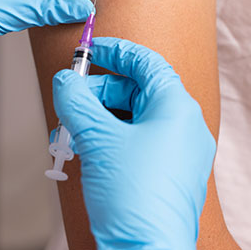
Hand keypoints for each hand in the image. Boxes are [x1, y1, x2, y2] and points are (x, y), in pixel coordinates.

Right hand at [52, 37, 215, 249]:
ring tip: (70, 134)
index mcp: (177, 109)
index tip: (90, 50)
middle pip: (137, 91)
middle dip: (98, 94)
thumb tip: (65, 81)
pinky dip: (110, 141)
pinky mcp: (168, 177)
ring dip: (98, 120)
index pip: (147, 63)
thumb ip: (77, 102)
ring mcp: (179, 154)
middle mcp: (184, 128)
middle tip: (70, 102)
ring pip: (134, 119)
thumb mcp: (97, 140)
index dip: (116, 52)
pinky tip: (85, 153)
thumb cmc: (135, 199)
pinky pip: (137, 144)